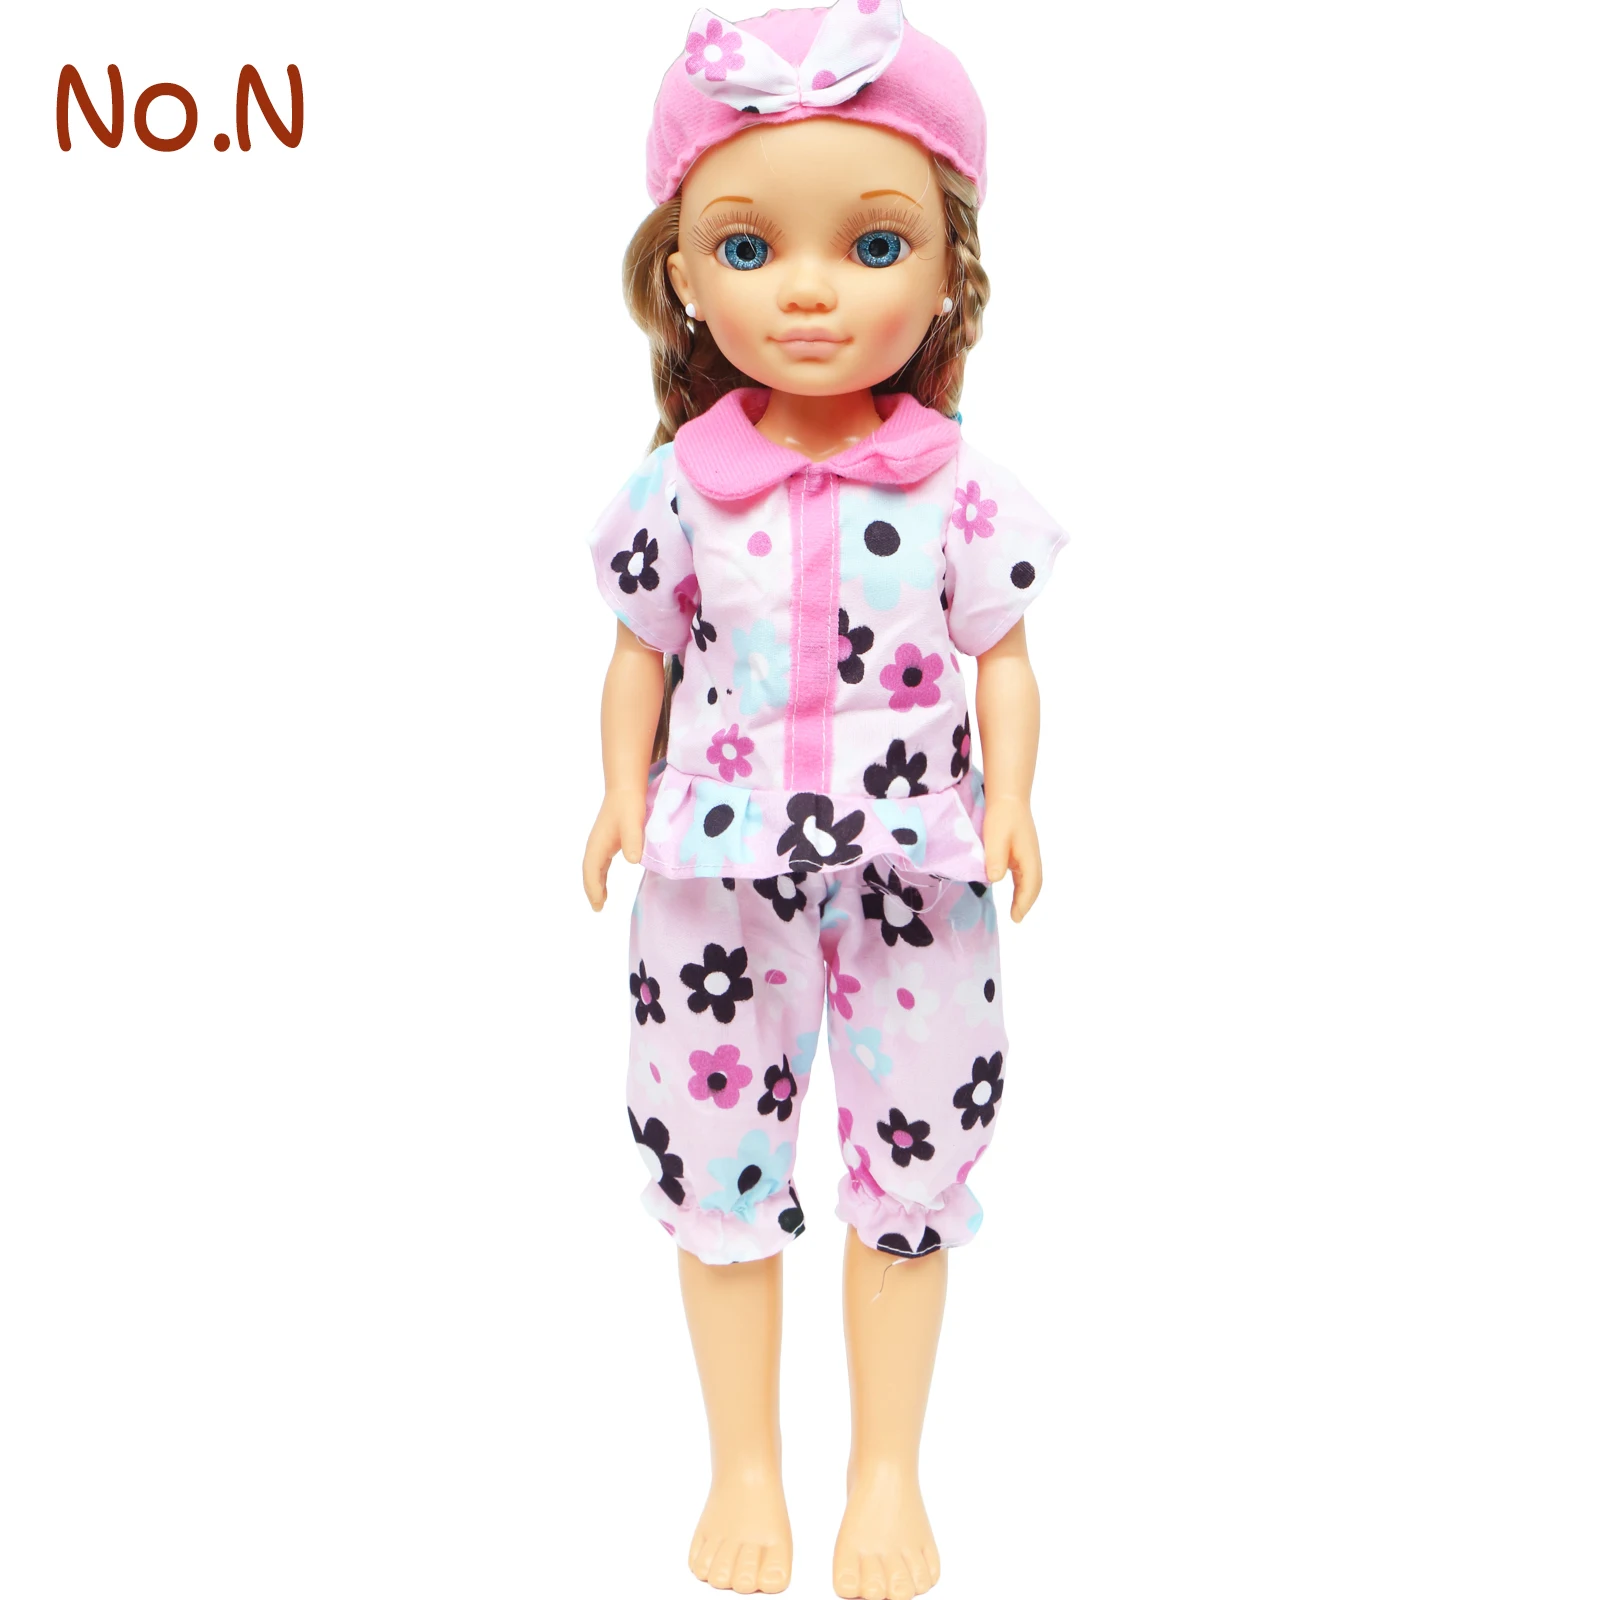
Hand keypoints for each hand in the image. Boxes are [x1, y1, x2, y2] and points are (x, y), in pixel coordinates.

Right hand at [583, 787, 645, 909]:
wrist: (625, 789)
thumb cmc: (629, 806)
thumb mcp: (632, 823)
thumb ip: (632, 841)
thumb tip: (632, 861)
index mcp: (598, 844)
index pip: (592, 870)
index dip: (593, 888)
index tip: (598, 904)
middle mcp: (595, 845)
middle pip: (589, 872)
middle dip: (592, 890)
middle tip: (598, 908)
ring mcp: (600, 843)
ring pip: (593, 869)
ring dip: (595, 885)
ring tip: (600, 902)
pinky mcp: (607, 841)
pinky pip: (599, 864)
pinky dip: (600, 876)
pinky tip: (605, 884)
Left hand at [982, 793, 1042, 921]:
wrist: (1008, 797)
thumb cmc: (1001, 816)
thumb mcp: (995, 837)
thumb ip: (996, 859)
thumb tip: (995, 880)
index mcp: (1029, 856)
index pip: (1030, 885)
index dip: (1024, 902)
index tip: (1016, 917)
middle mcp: (1032, 857)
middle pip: (1034, 884)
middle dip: (1027, 902)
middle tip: (1016, 918)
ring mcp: (1028, 854)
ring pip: (1031, 879)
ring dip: (1025, 895)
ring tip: (1016, 910)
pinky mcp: (1022, 850)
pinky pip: (1025, 873)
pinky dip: (1022, 885)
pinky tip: (1014, 890)